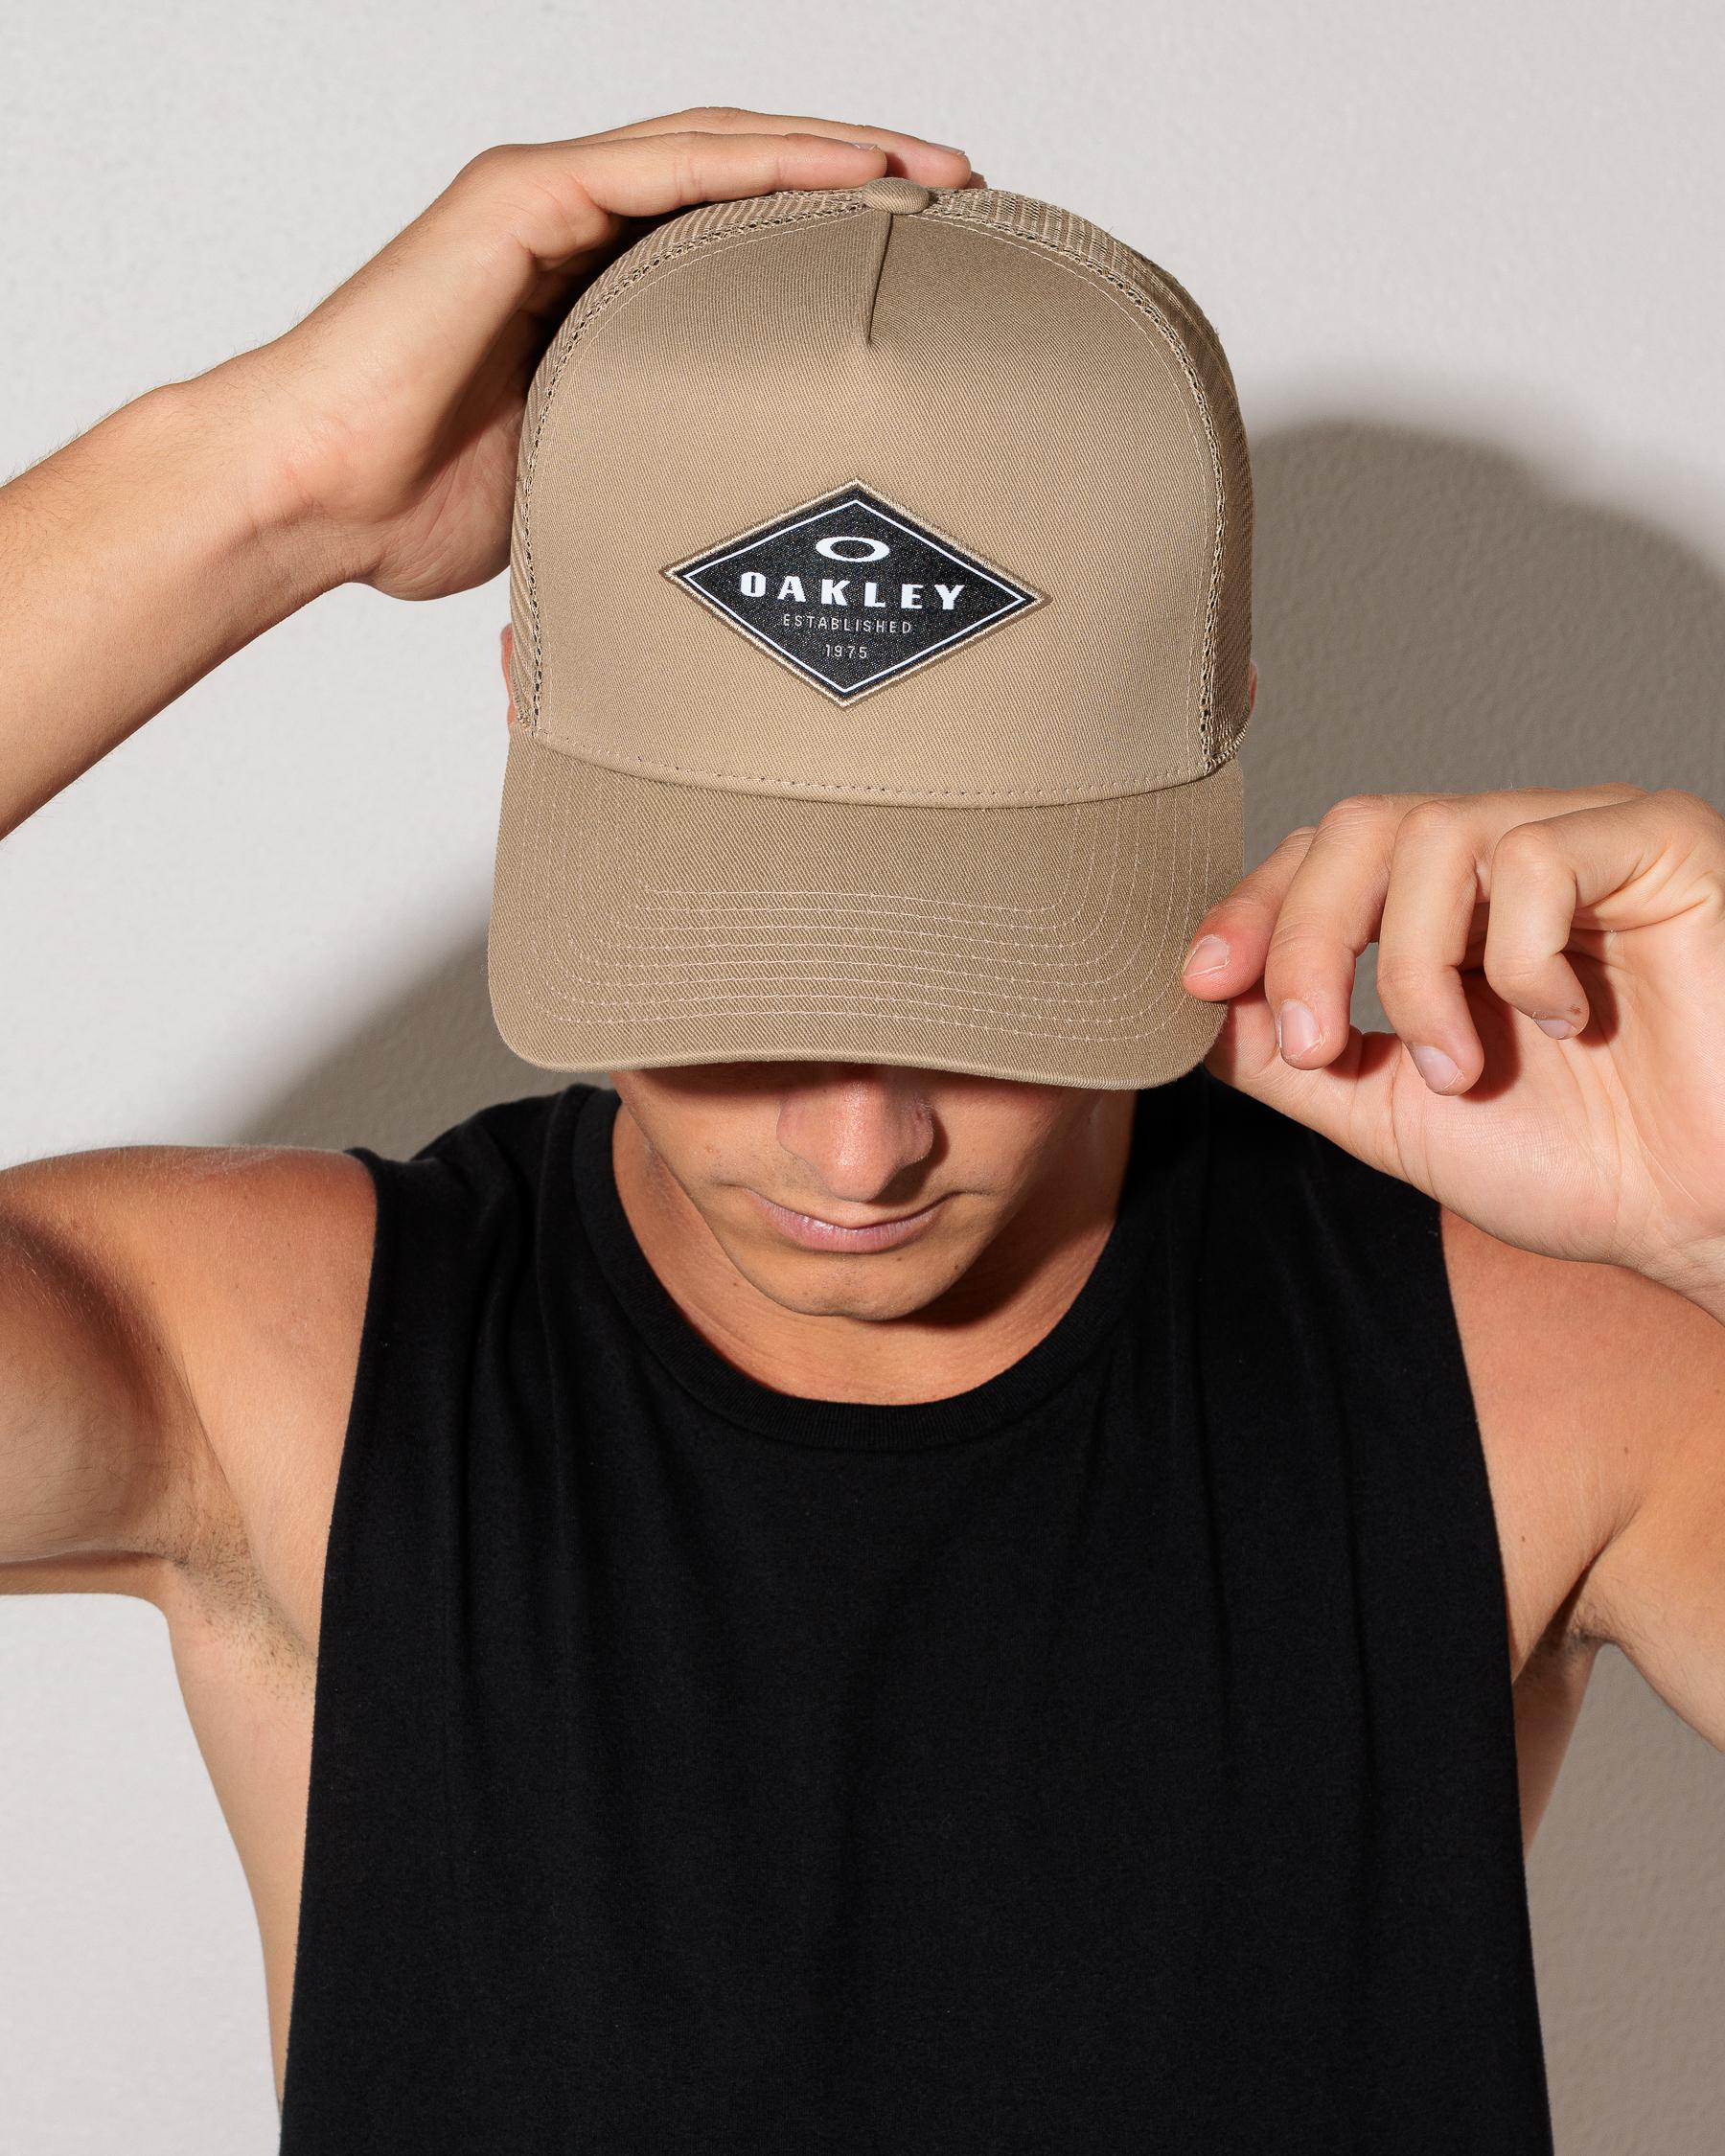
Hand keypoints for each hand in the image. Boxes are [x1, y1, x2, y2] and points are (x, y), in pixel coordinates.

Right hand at [227, 109, 977, 600]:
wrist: (317, 499)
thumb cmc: (423, 513)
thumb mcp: (587, 491)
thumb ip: (661, 474)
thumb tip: (750, 557)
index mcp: (596, 296)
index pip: (740, 245)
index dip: (838, 245)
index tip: (933, 278)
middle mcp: (579, 234)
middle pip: (750, 183)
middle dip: (865, 185)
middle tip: (972, 211)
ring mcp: (548, 205)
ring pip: (722, 151)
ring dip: (840, 153)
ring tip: (942, 174)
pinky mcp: (519, 197)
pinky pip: (664, 162)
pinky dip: (765, 159)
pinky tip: (853, 164)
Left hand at [1180, 779, 1724, 1314]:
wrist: (1709, 1217)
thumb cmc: (1585, 1167)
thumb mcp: (1394, 1116)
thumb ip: (1293, 1060)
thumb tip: (1196, 1007)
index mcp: (1452, 910)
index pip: (1324, 858)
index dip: (1253, 910)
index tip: (1198, 982)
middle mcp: (1513, 858)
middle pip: (1361, 825)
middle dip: (1307, 936)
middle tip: (1313, 1042)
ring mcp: (1588, 841)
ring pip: (1438, 834)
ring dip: (1415, 970)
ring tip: (1458, 1071)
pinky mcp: (1660, 846)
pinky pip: (1541, 853)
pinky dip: (1521, 956)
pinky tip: (1562, 1022)